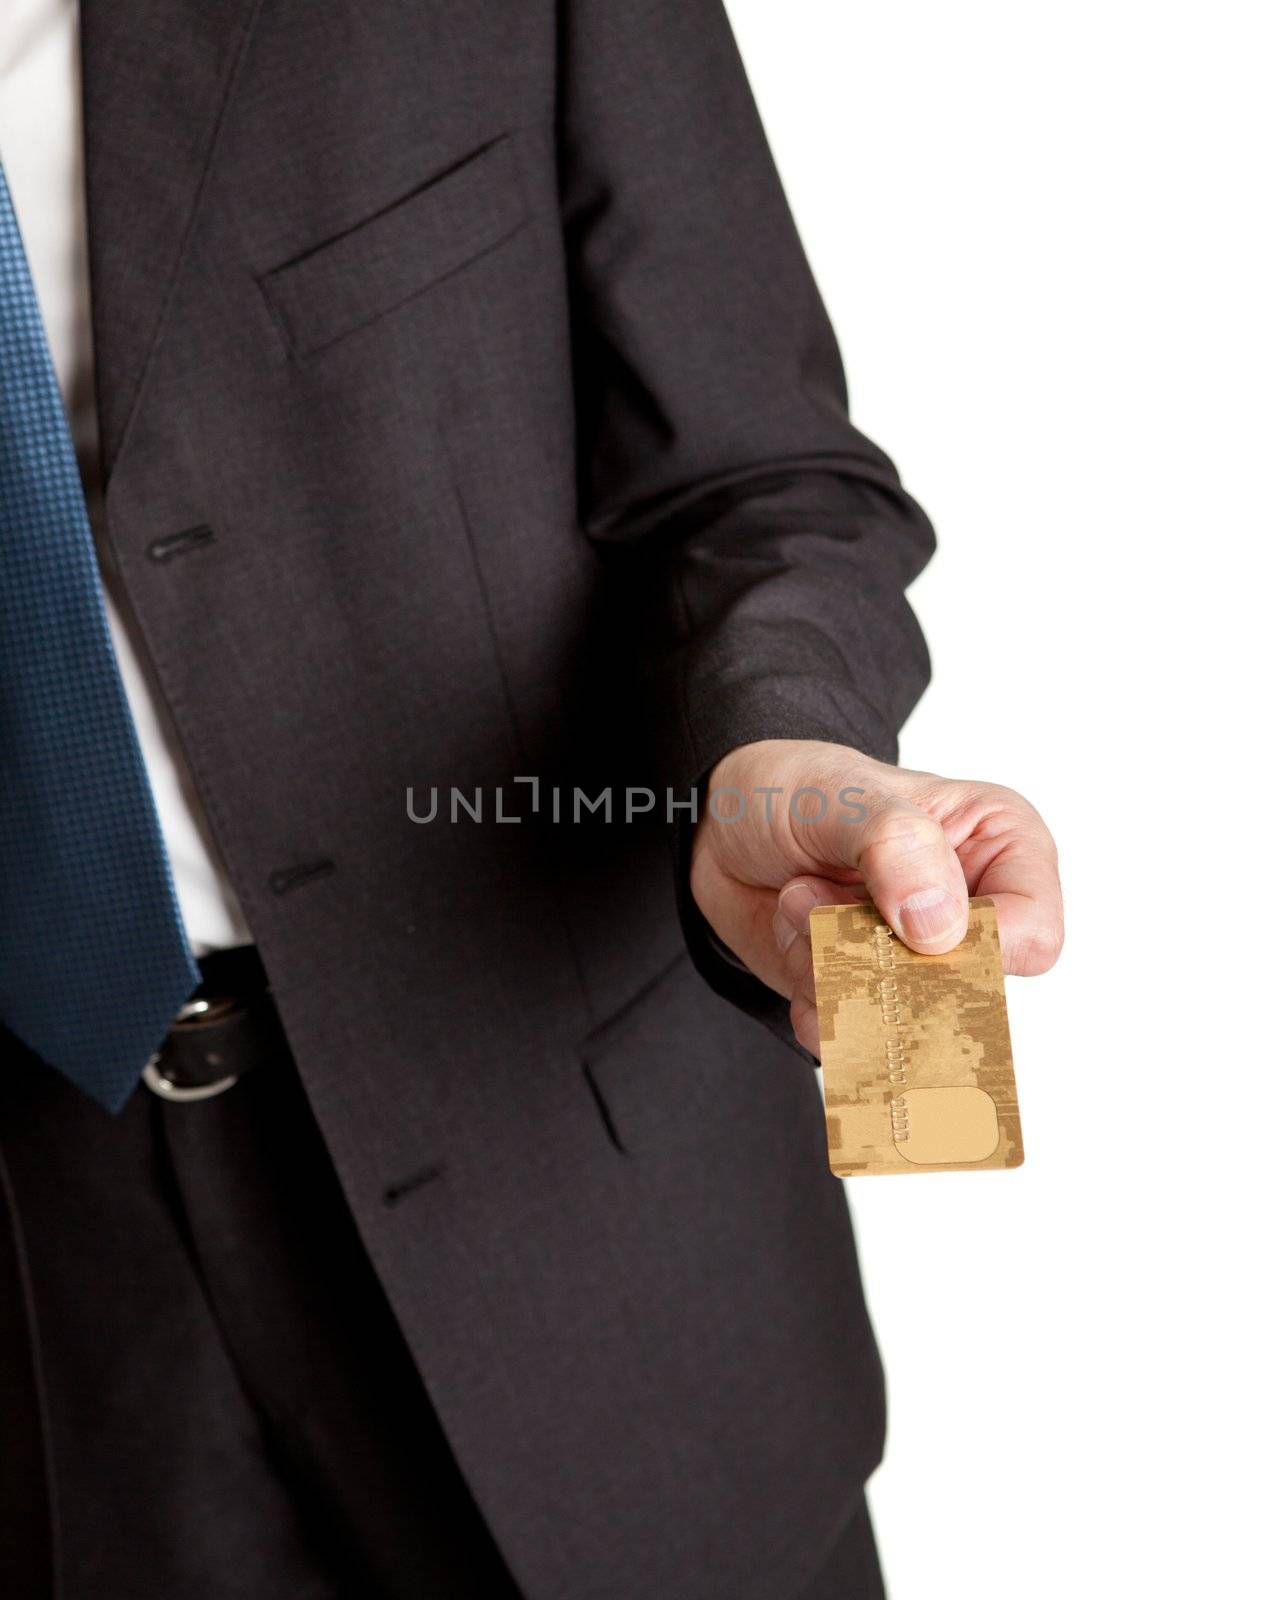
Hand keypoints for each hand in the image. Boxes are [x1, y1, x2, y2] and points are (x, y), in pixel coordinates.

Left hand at [690, 740, 1063, 1055]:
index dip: (974, 944)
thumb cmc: (797, 790)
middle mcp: (973, 910)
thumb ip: (898, 847)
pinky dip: (809, 997)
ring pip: (901, 1020)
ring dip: (831, 967)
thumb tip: (941, 928)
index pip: (1030, 933)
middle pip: (967, 994)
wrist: (722, 825)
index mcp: (1003, 846)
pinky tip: (791, 938)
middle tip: (821, 898)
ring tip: (799, 900)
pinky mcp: (869, 996)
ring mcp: (918, 960)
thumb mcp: (844, 795)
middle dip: (881, 958)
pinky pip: (851, 1037)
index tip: (904, 921)